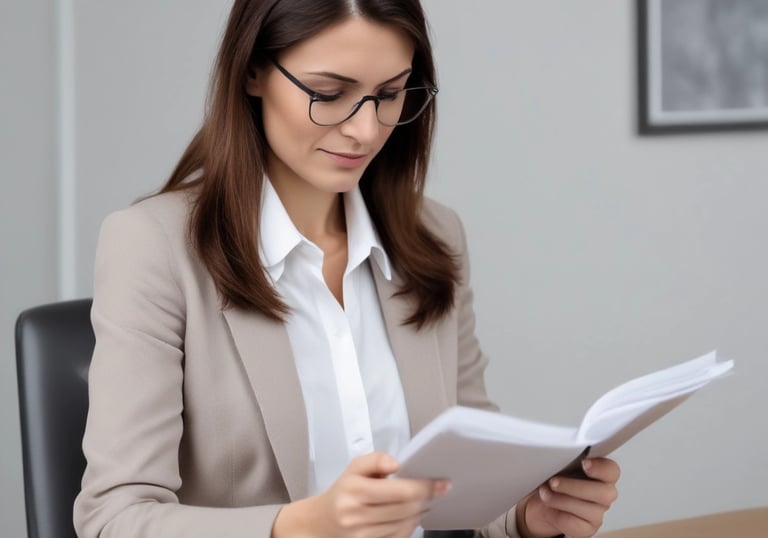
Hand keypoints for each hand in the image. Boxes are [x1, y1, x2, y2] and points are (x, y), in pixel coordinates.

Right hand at [272, 451, 450, 537]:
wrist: (322, 522)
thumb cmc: (343, 492)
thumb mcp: (354, 467)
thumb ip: (375, 459)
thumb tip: (396, 463)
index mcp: (354, 490)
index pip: (401, 491)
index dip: (426, 487)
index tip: (441, 483)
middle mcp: (356, 516)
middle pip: (407, 509)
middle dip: (427, 498)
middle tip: (437, 489)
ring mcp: (362, 535)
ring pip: (406, 525)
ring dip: (420, 512)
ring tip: (423, 501)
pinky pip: (399, 537)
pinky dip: (410, 525)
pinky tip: (411, 515)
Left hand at [517, 457, 619, 537]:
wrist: (542, 503)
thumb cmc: (555, 480)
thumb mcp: (560, 465)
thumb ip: (566, 460)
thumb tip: (555, 454)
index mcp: (601, 475)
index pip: (611, 471)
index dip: (600, 467)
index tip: (584, 462)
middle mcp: (603, 494)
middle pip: (604, 493)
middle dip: (575, 486)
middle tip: (554, 481)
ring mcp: (597, 513)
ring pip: (590, 510)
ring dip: (562, 500)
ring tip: (545, 493)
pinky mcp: (586, 529)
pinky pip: (576, 524)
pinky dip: (558, 515)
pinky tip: (550, 506)